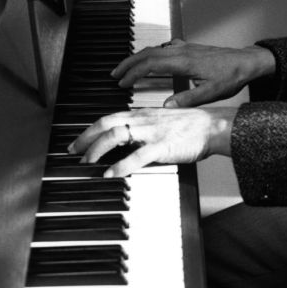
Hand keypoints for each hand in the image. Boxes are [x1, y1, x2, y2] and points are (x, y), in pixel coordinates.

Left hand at [67, 105, 238, 176]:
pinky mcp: (162, 146)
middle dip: (85, 138)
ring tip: (88, 162)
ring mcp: (152, 132)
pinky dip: (121, 165)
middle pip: (106, 123)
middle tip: (73, 152)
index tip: (78, 142)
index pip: (108, 117)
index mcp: (143, 114)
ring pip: (116, 134)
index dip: (89, 129)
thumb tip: (128, 142)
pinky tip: (111, 173)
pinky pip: (137, 156)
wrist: (213, 126)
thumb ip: (144, 129)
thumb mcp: (162, 122)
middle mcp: (144, 120)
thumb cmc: (191, 126)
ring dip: (97, 149)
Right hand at [112, 40, 275, 107]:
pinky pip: (164, 48)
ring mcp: (185, 48)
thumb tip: (166, 107)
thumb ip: (188, 100)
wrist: (247, 62)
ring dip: (138, 57)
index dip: (133, 73)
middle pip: (147, 53)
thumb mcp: (212, 93)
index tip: (122, 82)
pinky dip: (151, 54)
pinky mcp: (189, 48)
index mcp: (185, 62)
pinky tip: (150, 60)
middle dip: (128, 63)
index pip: (151, 64)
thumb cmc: (232, 76)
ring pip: (155, 49)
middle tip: (114, 74)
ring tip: (126, 68)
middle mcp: (182, 52)